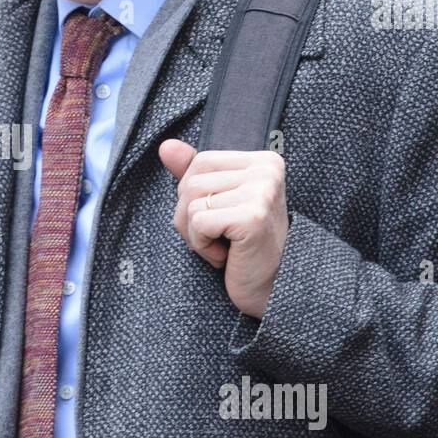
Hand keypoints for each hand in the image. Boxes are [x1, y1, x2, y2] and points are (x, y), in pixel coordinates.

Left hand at [159, 138, 289, 319]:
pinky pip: (198, 222)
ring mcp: (262, 191)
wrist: (272, 290)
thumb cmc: (244, 248)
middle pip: (193, 182)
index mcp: (264, 161)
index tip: (221, 220)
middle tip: (219, 239)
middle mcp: (267, 171)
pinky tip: (227, 256)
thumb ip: (194, 173)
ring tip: (224, 247)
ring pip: (192, 203)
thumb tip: (166, 146)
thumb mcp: (219, 204)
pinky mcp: (252, 216)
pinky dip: (202, 246)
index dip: (194, 196)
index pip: (201, 163)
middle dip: (190, 217)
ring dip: (196, 235)